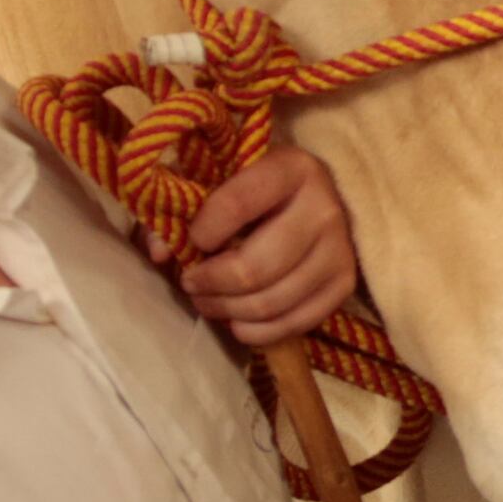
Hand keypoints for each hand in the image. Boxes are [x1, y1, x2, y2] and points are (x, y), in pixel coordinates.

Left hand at [167, 145, 358, 347]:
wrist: (315, 198)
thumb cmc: (255, 187)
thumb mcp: (217, 179)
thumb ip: (179, 207)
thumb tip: (158, 254)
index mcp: (290, 169)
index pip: (238, 204)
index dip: (203, 232)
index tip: (190, 242)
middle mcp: (323, 208)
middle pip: (255, 268)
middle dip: (211, 283)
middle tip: (190, 283)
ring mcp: (339, 250)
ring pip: (271, 302)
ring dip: (227, 310)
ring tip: (208, 301)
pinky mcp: (344, 284)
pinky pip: (295, 324)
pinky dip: (256, 332)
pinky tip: (237, 320)